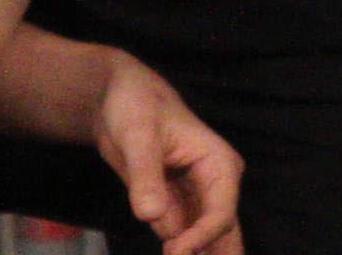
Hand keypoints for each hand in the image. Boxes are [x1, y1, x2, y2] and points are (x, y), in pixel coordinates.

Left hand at [94, 54, 244, 254]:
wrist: (117, 101)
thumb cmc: (136, 106)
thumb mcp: (138, 134)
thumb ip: (145, 175)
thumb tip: (149, 215)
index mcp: (219, 165)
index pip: (220, 214)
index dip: (200, 239)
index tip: (174, 254)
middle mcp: (215, 188)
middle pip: (224, 237)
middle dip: (214, 254)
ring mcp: (196, 203)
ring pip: (207, 244)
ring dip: (197, 254)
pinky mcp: (177, 211)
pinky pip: (183, 240)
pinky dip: (181, 252)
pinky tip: (172, 253)